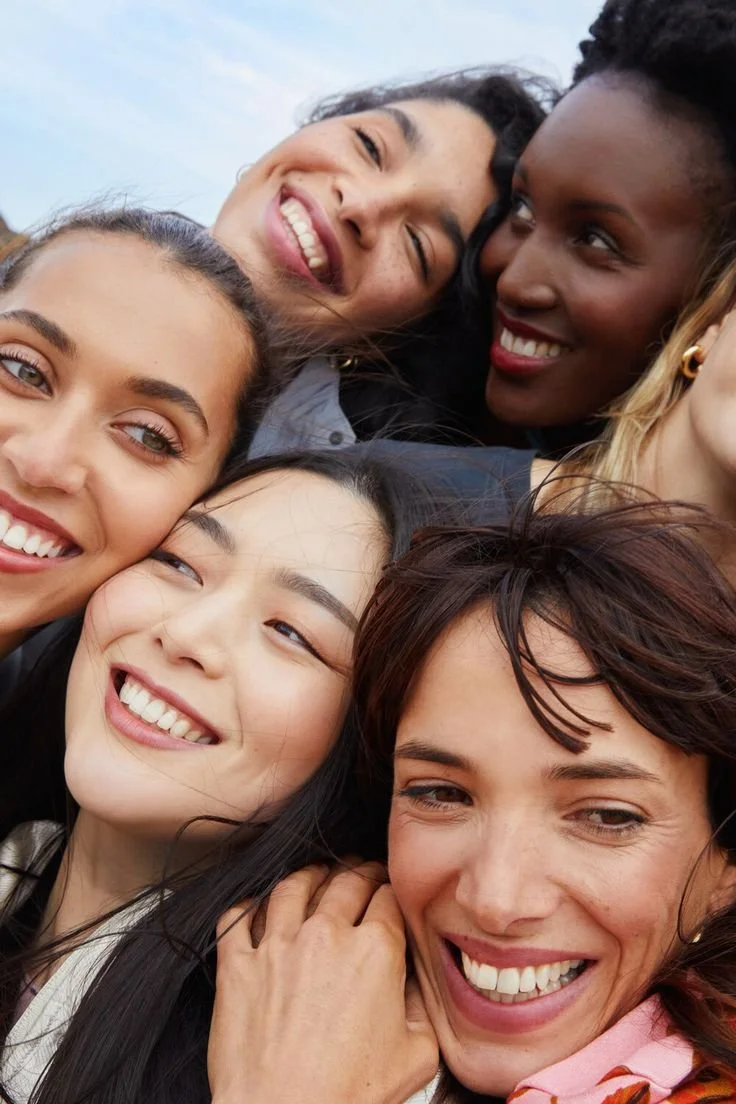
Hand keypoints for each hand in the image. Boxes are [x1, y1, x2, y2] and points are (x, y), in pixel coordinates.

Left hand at [208, 863, 438, 1103]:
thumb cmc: (347, 1096)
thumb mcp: (417, 1055)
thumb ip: (422, 1007)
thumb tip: (414, 985)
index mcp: (374, 951)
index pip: (387, 896)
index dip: (391, 889)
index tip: (389, 892)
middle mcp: (326, 936)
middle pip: (346, 880)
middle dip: (359, 871)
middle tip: (361, 873)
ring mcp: (277, 946)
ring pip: (292, 886)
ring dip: (308, 875)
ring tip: (314, 875)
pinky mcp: (237, 965)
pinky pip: (238, 917)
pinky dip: (248, 906)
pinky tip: (256, 908)